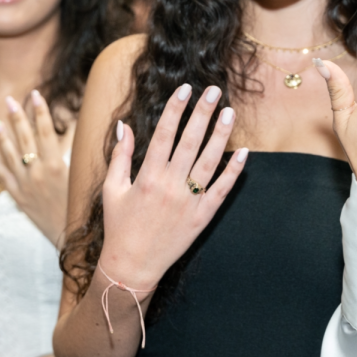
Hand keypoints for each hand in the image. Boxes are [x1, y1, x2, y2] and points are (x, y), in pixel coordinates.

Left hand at [0, 91, 68, 244]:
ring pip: (10, 156)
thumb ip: (77, 158)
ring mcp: (25, 185)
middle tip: (10, 100)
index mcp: (57, 166)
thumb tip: (80, 137)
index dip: (40, 112)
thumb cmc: (82, 208)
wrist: (71, 237)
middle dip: (17, 117)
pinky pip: (2, 177)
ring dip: (2, 136)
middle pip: (25, 139)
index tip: (35, 95)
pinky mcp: (18, 198)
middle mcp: (38, 172)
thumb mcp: (82, 179)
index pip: (45, 132)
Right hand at [98, 84, 246, 290]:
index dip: (175, 110)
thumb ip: (121, 156)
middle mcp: (170, 186)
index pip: (164, 134)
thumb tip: (124, 125)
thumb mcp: (112, 189)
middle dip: (202, 113)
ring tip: (230, 112)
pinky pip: (221, 190)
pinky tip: (244, 152)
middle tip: (214, 91)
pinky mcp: (202, 217)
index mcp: (147, 177)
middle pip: (190, 142)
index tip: (185, 89)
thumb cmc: (120, 226)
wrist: (132, 266)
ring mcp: (188, 202)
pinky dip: (234, 172)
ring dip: (221, 135)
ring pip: (209, 162)